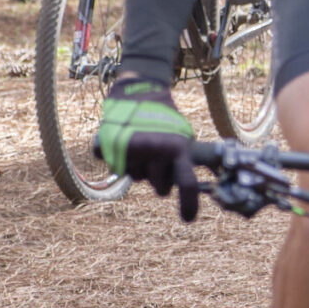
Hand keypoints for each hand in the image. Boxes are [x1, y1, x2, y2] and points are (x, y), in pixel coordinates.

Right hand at [95, 76, 200, 218]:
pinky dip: (116, 157)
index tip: (187, 219)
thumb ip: (185, 160)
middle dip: (160, 180)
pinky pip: (114, 166)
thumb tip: (199, 186)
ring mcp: (131, 151)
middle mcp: (155, 151)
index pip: (187, 184)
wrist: (139, 88)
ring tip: (142, 144)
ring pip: (136, 179)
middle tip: (159, 160)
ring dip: (140, 168)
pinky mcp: (109, 147)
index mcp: (177, 148)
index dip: (189, 204)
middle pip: (160, 188)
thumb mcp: (183, 135)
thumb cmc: (164, 116)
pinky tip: (123, 142)